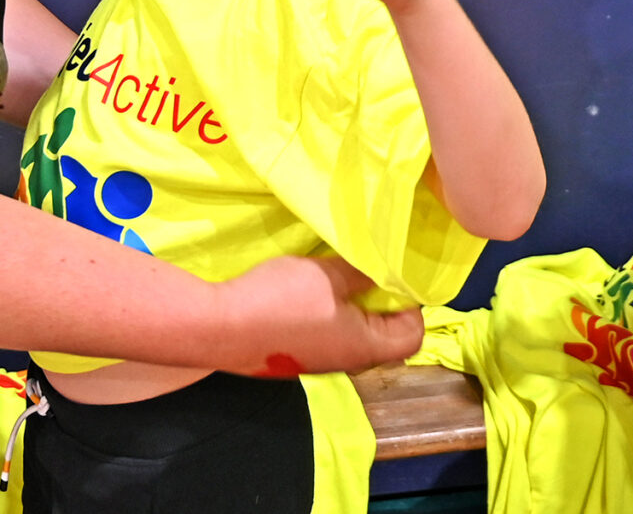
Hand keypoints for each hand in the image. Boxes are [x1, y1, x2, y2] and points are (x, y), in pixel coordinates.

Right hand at [214, 254, 421, 376]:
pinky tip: (311, 291)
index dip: (412, 303)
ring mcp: (320, 362)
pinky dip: (331, 313)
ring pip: (354, 334)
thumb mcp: (327, 275)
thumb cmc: (281, 301)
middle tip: (369, 269)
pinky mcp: (297, 356)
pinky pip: (329, 335)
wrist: (220, 327)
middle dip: (383, 302)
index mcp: (365, 347)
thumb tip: (389, 270)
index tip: (396, 274)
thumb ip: (363, 272)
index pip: (413, 334)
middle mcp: (348, 362)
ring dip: (354, 306)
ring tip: (339, 275)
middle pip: (385, 336)